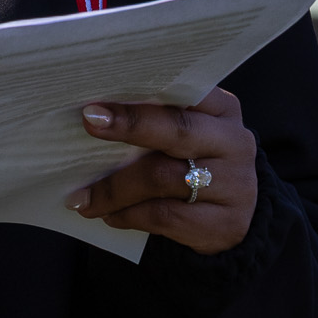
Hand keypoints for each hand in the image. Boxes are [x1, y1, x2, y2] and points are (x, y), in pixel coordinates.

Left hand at [65, 87, 257, 254]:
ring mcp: (235, 185)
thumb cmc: (197, 160)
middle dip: (128, 128)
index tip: (94, 108)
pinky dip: (130, 215)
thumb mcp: (189, 131)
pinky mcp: (225, 223)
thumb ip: (157, 117)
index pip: (183, 94)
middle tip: (88, 128)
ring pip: (163, 178)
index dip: (139, 101)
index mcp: (222, 109)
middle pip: (176, 131)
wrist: (235, 214)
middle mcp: (234, 142)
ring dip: (115, 189)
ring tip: (82, 198)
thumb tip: (96, 114)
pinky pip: (166, 216)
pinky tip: (110, 215)